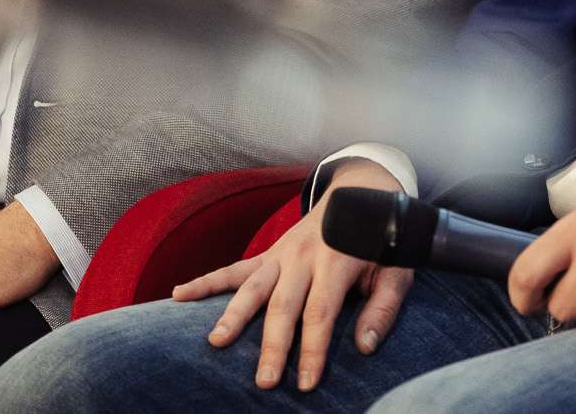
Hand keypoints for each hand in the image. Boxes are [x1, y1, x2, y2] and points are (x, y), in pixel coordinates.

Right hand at [173, 159, 410, 392]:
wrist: (361, 193)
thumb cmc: (381, 241)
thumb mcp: (398, 268)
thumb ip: (383, 307)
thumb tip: (364, 347)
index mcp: (337, 260)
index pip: (321, 312)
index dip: (313, 350)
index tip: (307, 383)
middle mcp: (304, 256)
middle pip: (283, 305)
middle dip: (273, 345)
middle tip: (265, 381)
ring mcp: (281, 254)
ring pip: (252, 287)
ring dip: (234, 315)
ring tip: (215, 342)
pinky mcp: (267, 254)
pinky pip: (233, 269)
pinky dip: (205, 282)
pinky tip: (178, 296)